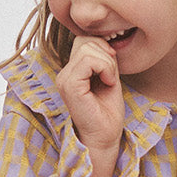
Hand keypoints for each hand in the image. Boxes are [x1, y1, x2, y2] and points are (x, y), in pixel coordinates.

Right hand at [54, 36, 124, 176]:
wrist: (105, 136)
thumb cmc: (107, 112)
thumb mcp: (108, 77)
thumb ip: (103, 58)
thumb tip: (106, 41)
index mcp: (72, 71)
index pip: (84, 40)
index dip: (103, 49)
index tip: (112, 69)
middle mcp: (64, 73)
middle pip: (85, 41)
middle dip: (106, 54)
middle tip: (112, 76)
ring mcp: (64, 79)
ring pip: (88, 48)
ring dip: (107, 63)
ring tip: (109, 81)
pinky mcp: (70, 86)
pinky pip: (88, 61)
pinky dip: (105, 68)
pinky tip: (108, 83)